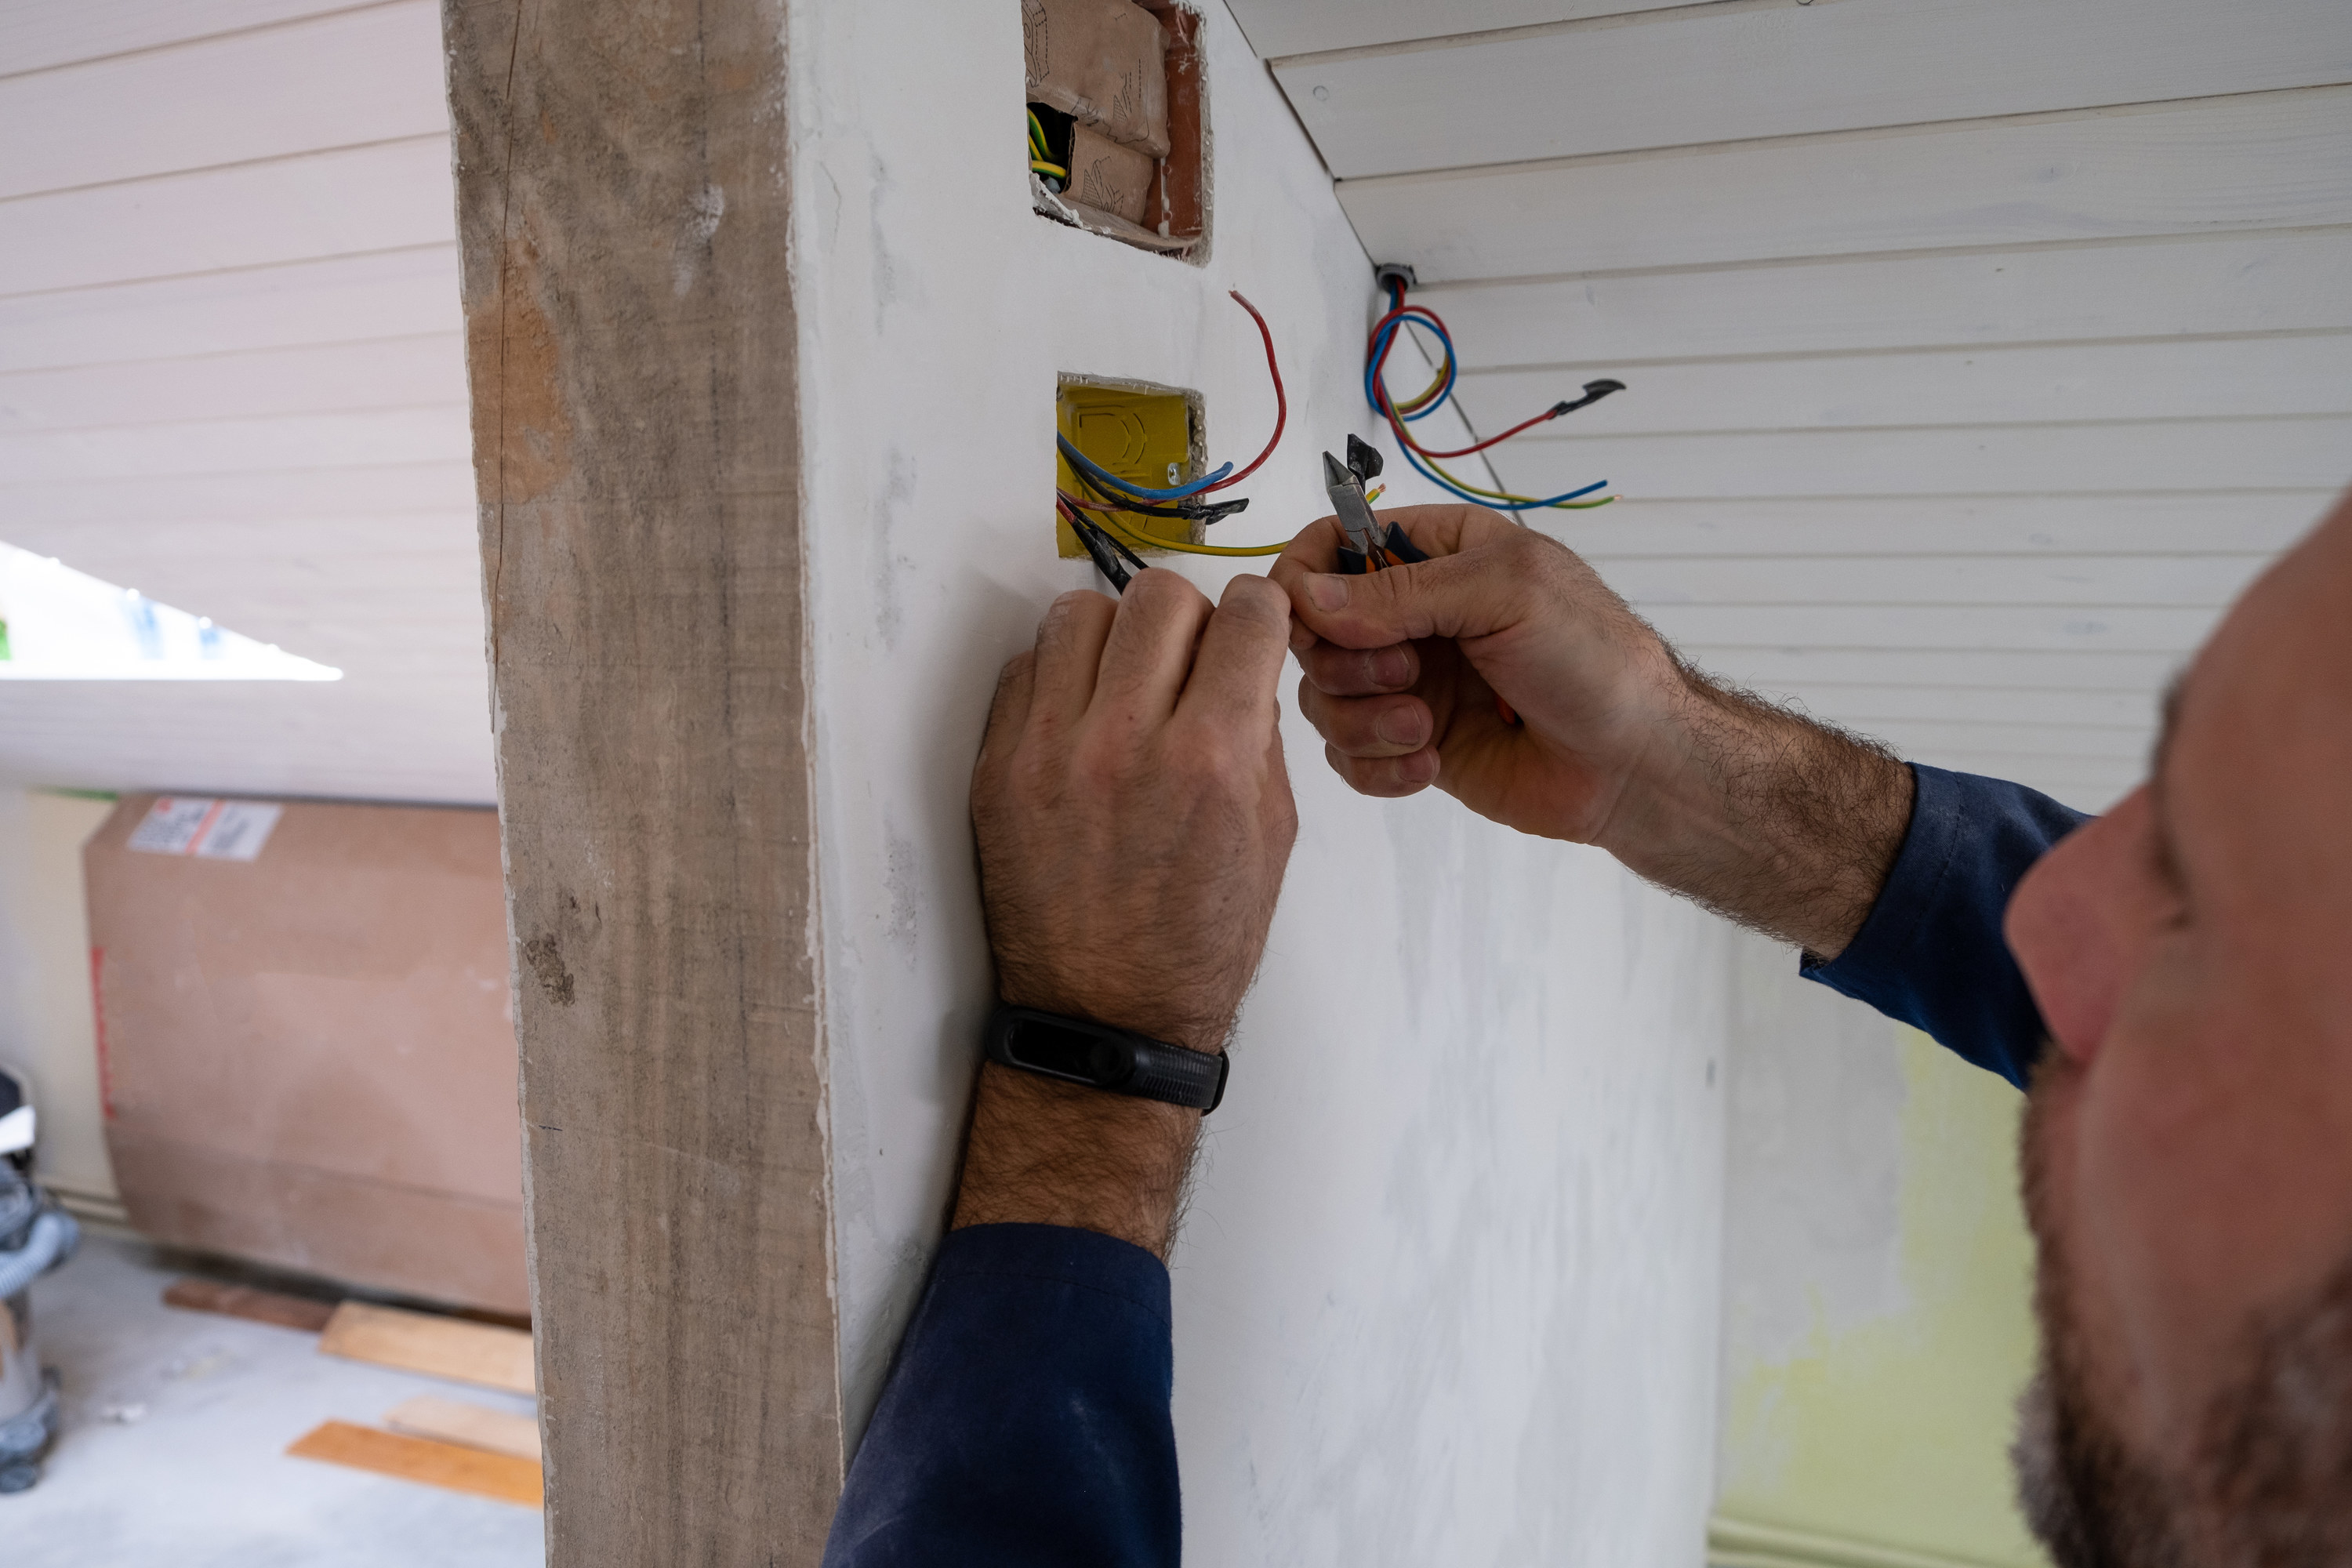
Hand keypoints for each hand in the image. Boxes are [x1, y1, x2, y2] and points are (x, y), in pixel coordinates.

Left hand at [958, 569, 1296, 1254]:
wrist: (1104, 1018)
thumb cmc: (1195, 941)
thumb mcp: (1270, 837)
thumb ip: (1259, 738)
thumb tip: (1242, 662)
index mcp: (1213, 762)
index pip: (1245, 614)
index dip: (1256, 617)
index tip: (1247, 634)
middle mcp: (1127, 744)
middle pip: (1161, 595)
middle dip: (1188, 619)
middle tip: (1187, 661)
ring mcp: (1050, 753)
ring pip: (1080, 613)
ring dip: (1114, 637)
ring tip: (1125, 683)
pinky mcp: (996, 770)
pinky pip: (1024, 667)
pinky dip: (1058, 678)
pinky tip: (1079, 720)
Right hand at [1271, 505, 1680, 844]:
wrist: (1631, 766)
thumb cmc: (1592, 661)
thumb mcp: (1505, 592)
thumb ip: (1401, 591)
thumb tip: (1307, 597)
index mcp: (1439, 554)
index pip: (1334, 544)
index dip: (1306, 577)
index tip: (1311, 616)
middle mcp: (1414, 616)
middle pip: (1313, 629)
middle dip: (1345, 662)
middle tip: (1410, 677)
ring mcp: (1408, 683)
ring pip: (1322, 697)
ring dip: (1364, 721)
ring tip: (1425, 731)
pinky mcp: (1408, 744)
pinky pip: (1347, 756)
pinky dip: (1378, 766)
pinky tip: (1430, 764)